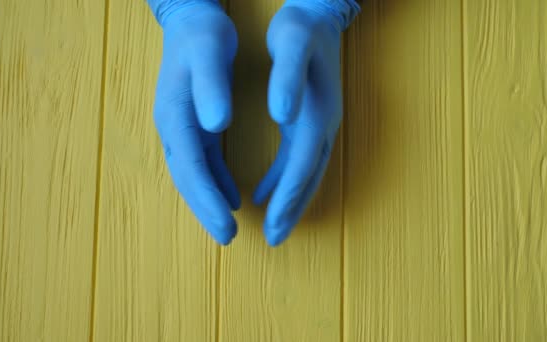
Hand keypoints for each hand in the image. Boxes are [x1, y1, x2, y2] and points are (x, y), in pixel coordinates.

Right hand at [152, 1, 239, 244]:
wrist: (190, 20)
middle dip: (205, 210)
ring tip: (227, 226)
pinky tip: (231, 196)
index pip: (191, 167)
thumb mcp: (210, 53)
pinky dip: (215, 182)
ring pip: (192, 175)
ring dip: (208, 201)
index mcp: (176, 115)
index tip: (227, 225)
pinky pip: (201, 162)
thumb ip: (212, 87)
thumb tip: (217, 125)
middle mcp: (173, 127)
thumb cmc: (202, 35)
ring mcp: (180, 128)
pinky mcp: (192, 125)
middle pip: (187, 179)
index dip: (208, 199)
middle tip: (228, 238)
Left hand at [254, 0, 358, 245]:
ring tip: (275, 226)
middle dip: (292, 210)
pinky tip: (267, 191)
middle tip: (275, 240)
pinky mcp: (312, 120)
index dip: (287, 195)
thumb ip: (286, 77)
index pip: (301, 163)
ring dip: (291, 201)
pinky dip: (285, 180)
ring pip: (307, 173)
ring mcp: (321, 124)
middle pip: (308, 176)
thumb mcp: (289, 42)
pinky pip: (300, 159)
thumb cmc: (300, 27)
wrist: (319, 13)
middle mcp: (324, 123)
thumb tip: (283, 114)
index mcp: (316, 111)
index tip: (272, 224)